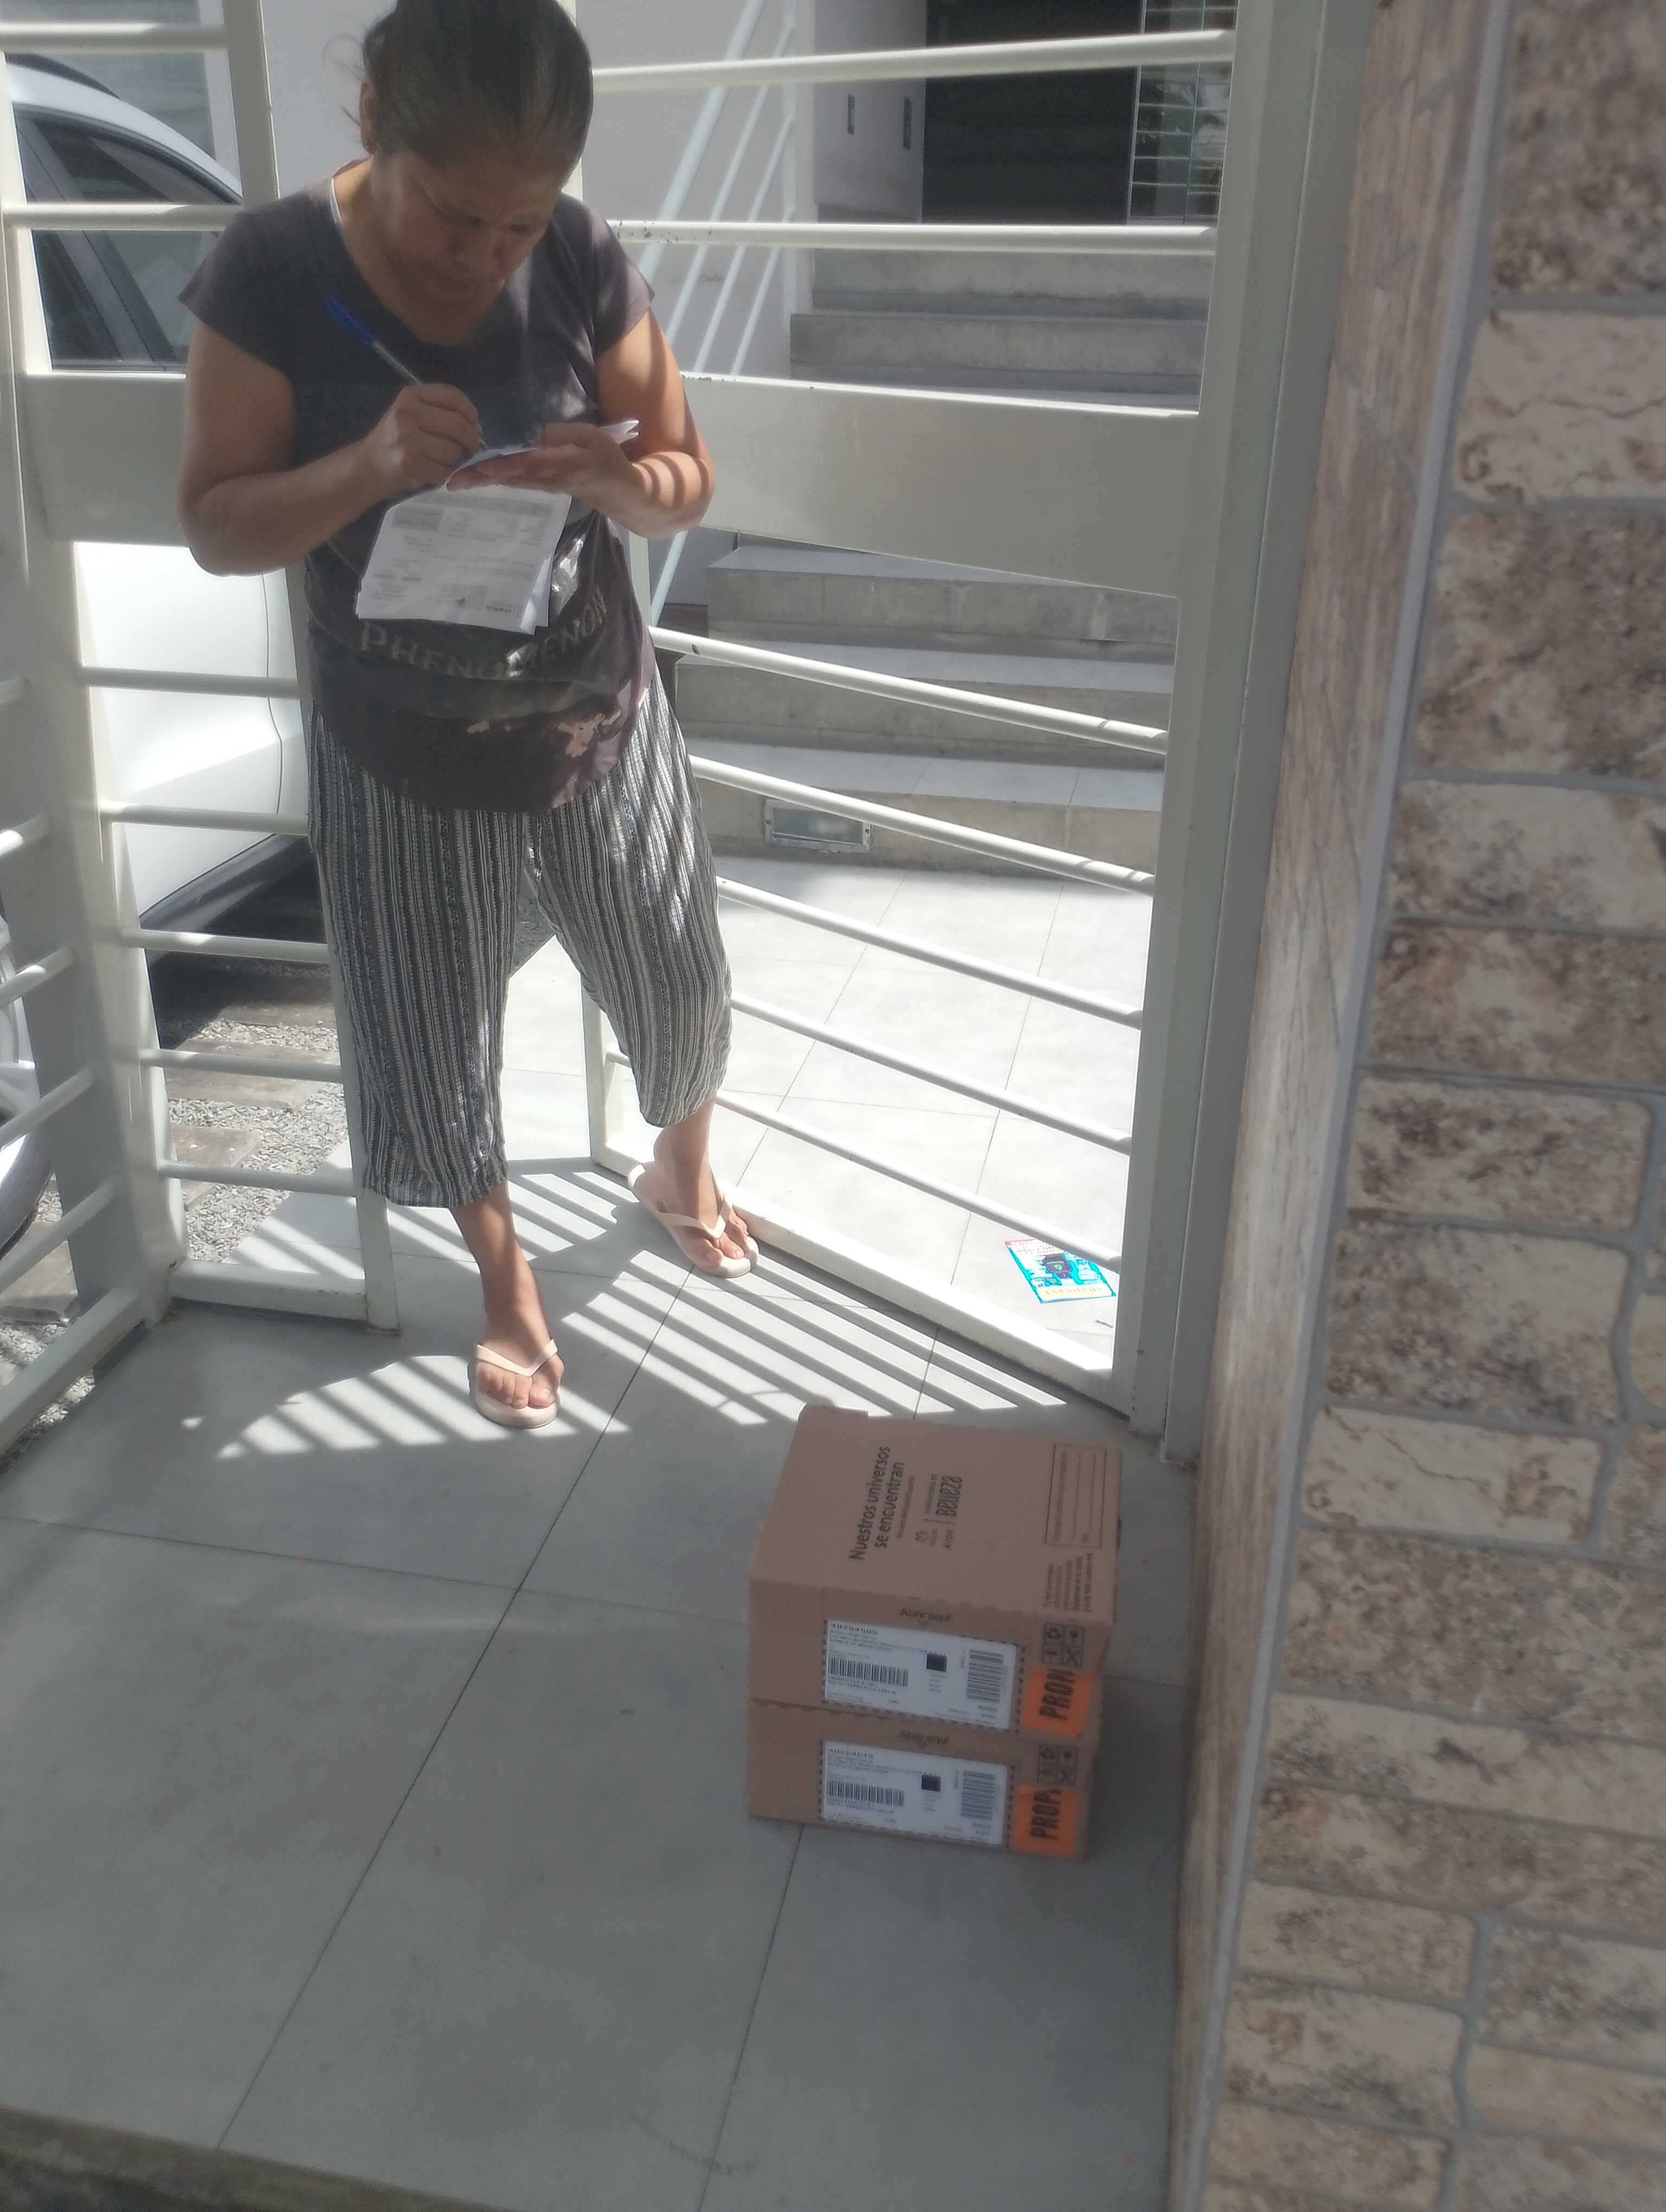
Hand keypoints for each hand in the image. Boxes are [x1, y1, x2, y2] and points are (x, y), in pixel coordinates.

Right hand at [357, 383, 481, 499]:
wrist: (369, 464)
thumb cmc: (396, 438)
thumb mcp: (412, 411)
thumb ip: (441, 410)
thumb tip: (475, 426)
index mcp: (411, 395)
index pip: (454, 396)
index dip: (471, 413)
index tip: (473, 425)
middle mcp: (408, 414)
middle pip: (459, 426)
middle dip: (471, 440)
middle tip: (470, 448)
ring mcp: (408, 440)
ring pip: (455, 450)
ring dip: (461, 459)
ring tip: (453, 460)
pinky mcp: (412, 464)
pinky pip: (446, 469)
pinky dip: (449, 472)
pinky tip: (441, 469)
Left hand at [448, 421, 636, 510]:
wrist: (615, 490)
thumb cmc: (606, 460)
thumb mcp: (593, 438)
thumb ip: (564, 434)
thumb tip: (536, 433)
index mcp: (557, 464)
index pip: (525, 463)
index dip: (503, 465)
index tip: (480, 466)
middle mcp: (543, 478)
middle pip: (506, 477)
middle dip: (478, 478)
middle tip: (449, 482)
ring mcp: (539, 484)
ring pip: (504, 481)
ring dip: (479, 481)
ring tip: (452, 481)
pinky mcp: (536, 484)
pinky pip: (510, 481)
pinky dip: (490, 479)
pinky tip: (471, 476)